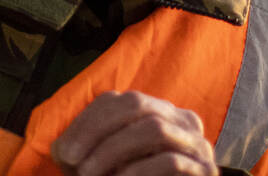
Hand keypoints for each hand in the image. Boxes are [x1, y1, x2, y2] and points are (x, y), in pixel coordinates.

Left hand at [51, 92, 217, 175]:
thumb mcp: (105, 164)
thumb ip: (84, 150)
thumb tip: (61, 149)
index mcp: (156, 109)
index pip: (116, 100)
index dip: (85, 122)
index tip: (62, 151)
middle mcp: (181, 120)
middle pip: (136, 104)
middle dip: (97, 131)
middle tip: (71, 160)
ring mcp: (198, 144)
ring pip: (154, 129)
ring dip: (114, 150)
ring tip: (89, 174)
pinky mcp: (206, 171)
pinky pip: (172, 161)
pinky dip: (139, 171)